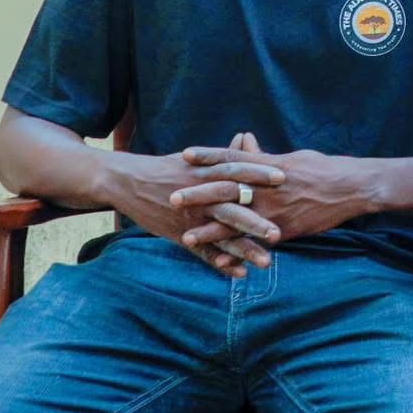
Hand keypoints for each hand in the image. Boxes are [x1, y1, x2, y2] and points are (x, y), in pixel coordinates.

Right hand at [100, 140, 280, 278]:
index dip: (259, 173)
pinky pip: (202, 252)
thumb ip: (223, 155)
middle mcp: (201, 196)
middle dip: (255, 221)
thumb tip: (245, 138)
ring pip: (221, 235)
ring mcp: (191, 217)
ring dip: (244, 249)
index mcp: (207, 173)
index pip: (237, 171)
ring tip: (267, 263)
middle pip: (231, 208)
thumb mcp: (195, 159)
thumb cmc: (168, 168)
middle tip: (279, 232)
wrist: (127, 181)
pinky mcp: (180, 234)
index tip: (284, 177)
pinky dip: (220, 263)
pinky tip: (239, 274)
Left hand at [176, 138, 377, 243]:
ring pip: (237, 220)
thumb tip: (245, 142)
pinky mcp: (284, 229)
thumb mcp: (293, 157)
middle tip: (172, 197)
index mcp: (270, 165)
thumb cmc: (323, 169)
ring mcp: (276, 209)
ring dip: (210, 229)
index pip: (234, 158)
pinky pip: (255, 241)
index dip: (210, 156)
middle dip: (198, 195)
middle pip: (228, 189)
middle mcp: (269, 186)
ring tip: (186, 236)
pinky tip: (219, 259)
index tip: (185, 155)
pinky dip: (236, 250)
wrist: (351, 188)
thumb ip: (264, 156)